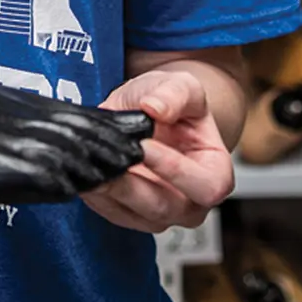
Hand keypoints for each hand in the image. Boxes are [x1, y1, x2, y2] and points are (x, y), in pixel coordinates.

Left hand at [81, 69, 233, 233]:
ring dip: (109, 191)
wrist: (152, 112)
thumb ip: (174, 93)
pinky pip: (111, 213)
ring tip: (91, 164)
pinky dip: (96, 195)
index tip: (144, 146)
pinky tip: (86, 173)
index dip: (174, 170)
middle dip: (132, 185)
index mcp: (216, 175)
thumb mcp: (182, 86)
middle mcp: (191, 203)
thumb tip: (156, 107)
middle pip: (164, 207)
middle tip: (108, 159)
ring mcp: (161, 214)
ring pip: (133, 215)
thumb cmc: (174, 104)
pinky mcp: (131, 215)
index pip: (205, 186)